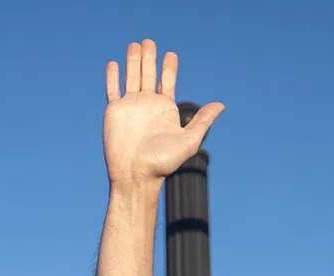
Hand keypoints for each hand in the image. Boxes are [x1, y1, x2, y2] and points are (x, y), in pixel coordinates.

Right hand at [102, 40, 222, 188]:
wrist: (136, 175)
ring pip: (131, 77)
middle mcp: (147, 105)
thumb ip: (203, 121)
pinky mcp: (114, 111)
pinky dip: (113, 76)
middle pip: (148, 74)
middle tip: (149, 41)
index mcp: (165, 109)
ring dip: (133, 61)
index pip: (167, 81)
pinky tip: (114, 63)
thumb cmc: (163, 163)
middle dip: (149, 58)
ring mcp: (130, 107)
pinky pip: (112, 89)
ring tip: (135, 44)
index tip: (171, 54)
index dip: (169, 67)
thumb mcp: (189, 141)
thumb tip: (221, 105)